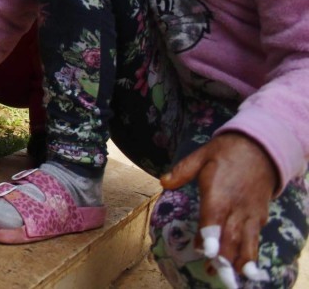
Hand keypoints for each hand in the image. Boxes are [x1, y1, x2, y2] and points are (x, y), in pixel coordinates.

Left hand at [160, 132, 278, 275]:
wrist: (261, 149)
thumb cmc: (226, 152)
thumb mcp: (201, 155)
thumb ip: (182, 171)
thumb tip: (163, 182)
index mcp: (219, 191)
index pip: (214, 216)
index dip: (210, 234)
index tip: (205, 249)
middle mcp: (236, 205)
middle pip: (230, 234)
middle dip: (222, 255)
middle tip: (212, 271)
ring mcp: (250, 212)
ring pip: (246, 240)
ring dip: (238, 259)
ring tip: (231, 275)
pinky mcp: (259, 216)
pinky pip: (256, 237)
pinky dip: (252, 252)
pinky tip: (247, 266)